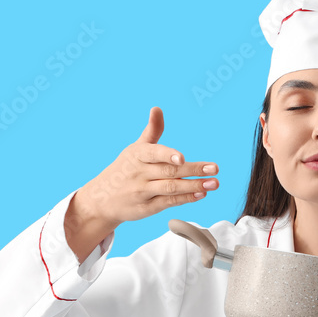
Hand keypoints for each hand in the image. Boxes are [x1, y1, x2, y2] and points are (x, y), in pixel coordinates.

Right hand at [64, 107, 218, 261]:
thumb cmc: (125, 169)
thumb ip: (152, 131)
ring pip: (170, 188)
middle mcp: (139, 174)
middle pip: (169, 172)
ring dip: (194, 186)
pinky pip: (169, 202)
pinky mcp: (146, 208)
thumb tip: (157, 108)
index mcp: (136, 155)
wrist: (103, 198)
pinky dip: (186, 198)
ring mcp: (142, 192)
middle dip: (193, 170)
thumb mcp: (135, 149)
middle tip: (214, 168)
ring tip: (213, 183)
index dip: (168, 155)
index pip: (153, 154)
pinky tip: (201, 193)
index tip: (182, 157)